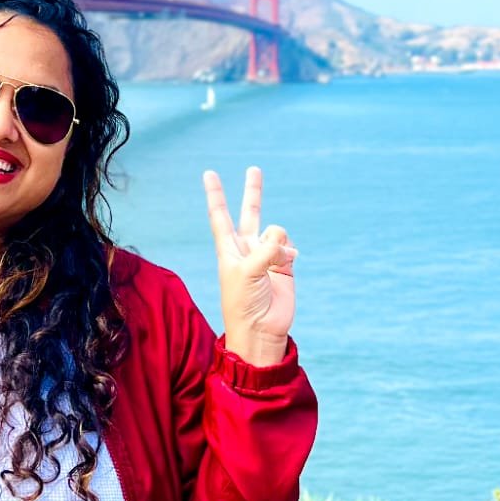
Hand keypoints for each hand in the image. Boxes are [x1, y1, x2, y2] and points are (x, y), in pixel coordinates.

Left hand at [202, 165, 295, 366]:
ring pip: (277, 231)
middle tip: (254, 169)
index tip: (209, 173)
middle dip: (253, 192)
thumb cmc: (243, 304)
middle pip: (250, 213)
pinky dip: (289, 252)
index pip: (220, 215)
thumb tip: (284, 243)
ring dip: (279, 243)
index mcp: (229, 249)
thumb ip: (265, 250)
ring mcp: (266, 256)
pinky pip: (289, 246)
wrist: (261, 331)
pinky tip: (288, 263)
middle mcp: (247, 249)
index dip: (216, 194)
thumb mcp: (247, 273)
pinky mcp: (284, 265)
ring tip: (276, 262)